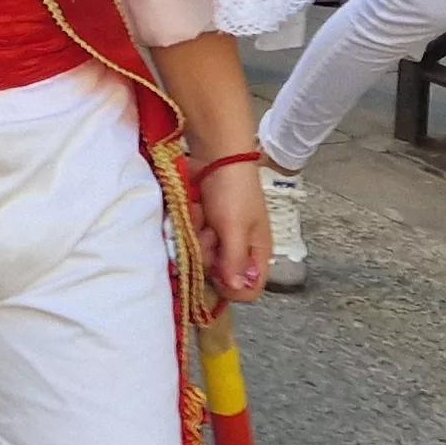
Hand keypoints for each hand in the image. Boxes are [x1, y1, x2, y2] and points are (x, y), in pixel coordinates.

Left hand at [195, 160, 269, 304]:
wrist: (215, 155)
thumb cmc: (234, 190)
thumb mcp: (236, 227)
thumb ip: (235, 259)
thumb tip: (237, 288)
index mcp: (257, 252)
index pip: (250, 289)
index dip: (233, 288)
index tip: (218, 274)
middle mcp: (237, 249)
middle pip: (218, 275)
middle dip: (209, 253)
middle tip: (210, 231)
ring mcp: (217, 238)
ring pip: (199, 257)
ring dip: (196, 235)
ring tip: (201, 213)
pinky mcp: (200, 226)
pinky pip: (188, 239)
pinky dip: (188, 224)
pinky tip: (193, 208)